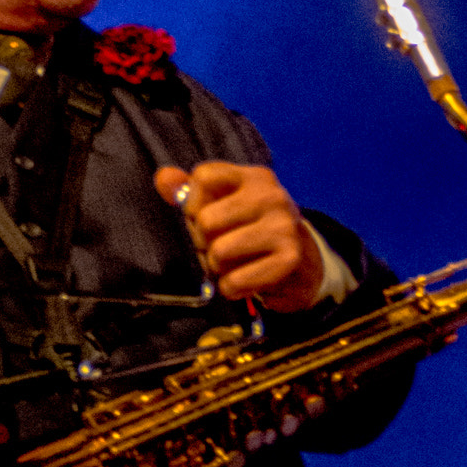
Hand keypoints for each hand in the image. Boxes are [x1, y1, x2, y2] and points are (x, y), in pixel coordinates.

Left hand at [154, 162, 323, 313]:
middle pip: (205, 220)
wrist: (302, 264)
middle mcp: (271, 196)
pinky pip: (234, 281)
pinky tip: (245, 280)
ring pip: (218, 253)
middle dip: (203, 242)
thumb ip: (190, 192)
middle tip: (219, 247)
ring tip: (232, 264)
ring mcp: (283, 227)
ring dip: (217, 267)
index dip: (193, 203)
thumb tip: (163, 178)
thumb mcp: (225, 205)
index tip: (206, 218)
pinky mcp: (289, 260)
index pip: (203, 177)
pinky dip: (231, 288)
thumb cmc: (252, 231)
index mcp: (254, 177)